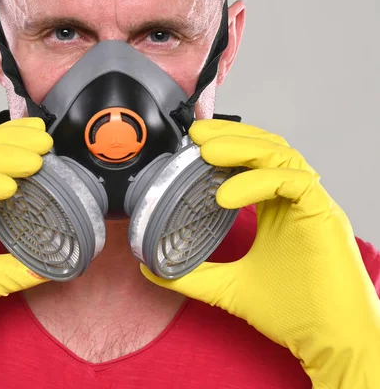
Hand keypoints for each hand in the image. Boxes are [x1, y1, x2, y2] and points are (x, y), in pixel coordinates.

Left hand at [141, 119, 379, 387]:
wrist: (329, 343)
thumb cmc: (293, 312)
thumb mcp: (229, 287)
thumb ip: (193, 274)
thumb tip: (150, 269)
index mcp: (276, 208)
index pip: (253, 160)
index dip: (226, 144)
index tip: (192, 141)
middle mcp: (294, 199)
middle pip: (266, 147)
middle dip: (231, 135)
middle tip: (197, 136)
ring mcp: (310, 205)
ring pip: (281, 155)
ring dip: (243, 148)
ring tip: (209, 153)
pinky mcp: (324, 215)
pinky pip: (294, 182)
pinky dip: (258, 181)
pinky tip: (227, 195)